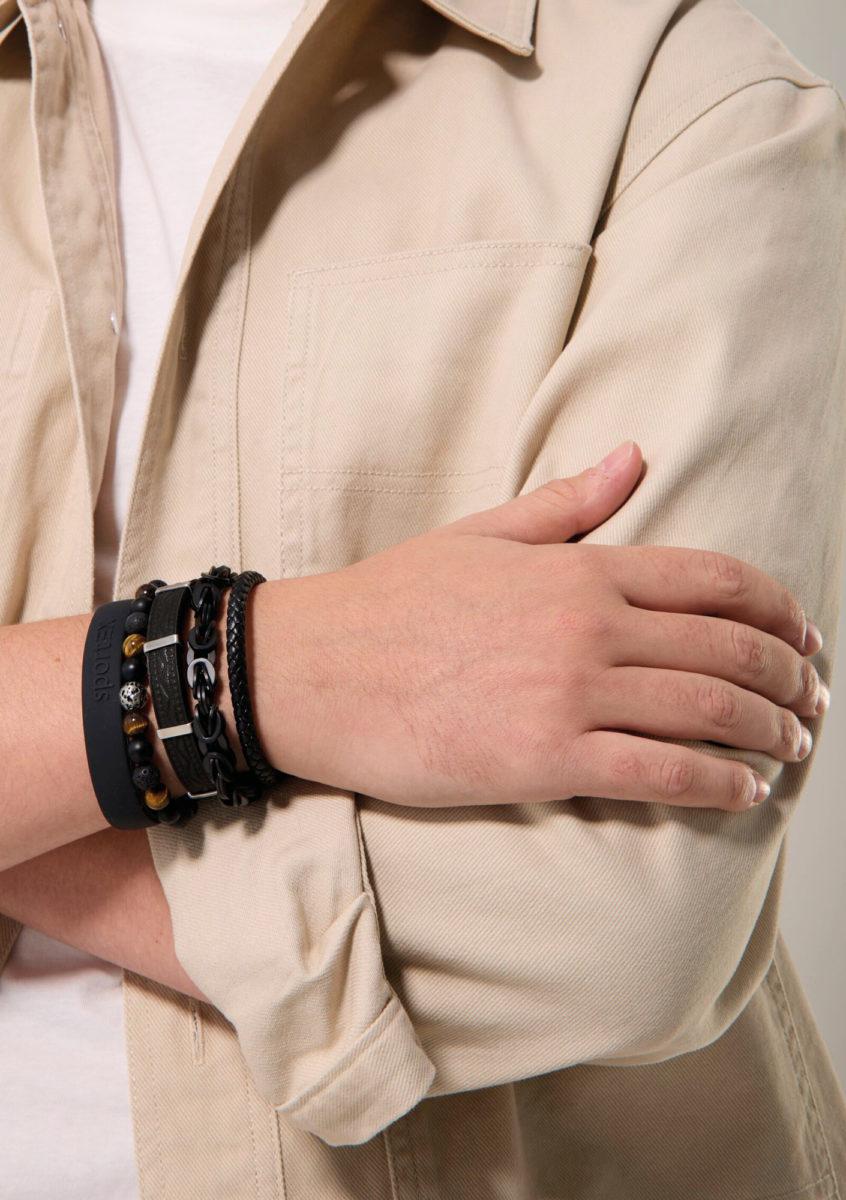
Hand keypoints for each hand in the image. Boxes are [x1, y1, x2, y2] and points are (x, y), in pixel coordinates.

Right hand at [251, 441, 823, 812]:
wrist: (310, 671)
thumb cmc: (388, 603)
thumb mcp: (481, 534)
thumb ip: (569, 504)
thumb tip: (636, 455)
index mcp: (579, 567)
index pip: (715, 580)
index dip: (779, 611)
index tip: (806, 637)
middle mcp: (588, 626)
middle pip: (729, 650)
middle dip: (791, 680)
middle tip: (814, 704)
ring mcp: (570, 694)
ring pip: (709, 712)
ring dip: (771, 735)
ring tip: (793, 751)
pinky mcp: (544, 761)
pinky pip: (661, 774)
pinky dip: (719, 784)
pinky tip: (744, 792)